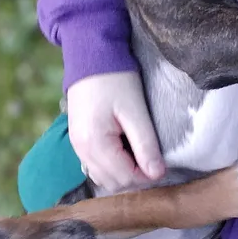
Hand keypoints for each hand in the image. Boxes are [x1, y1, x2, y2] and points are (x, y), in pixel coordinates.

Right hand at [67, 72, 164, 190]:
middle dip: (135, 177)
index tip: (161, 163)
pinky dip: (112, 165)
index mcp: (95, 143)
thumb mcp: (136, 111)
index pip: (125, 178)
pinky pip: (95, 165)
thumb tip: (157, 174)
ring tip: (139, 153)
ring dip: (123, 173)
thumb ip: (145, 145)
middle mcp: (81, 149)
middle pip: (112, 183)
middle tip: (152, 159)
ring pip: (102, 177)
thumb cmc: (116, 79)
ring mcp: (76, 146)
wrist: (91, 56)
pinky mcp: (78, 140)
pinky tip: (125, 149)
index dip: (147, 176)